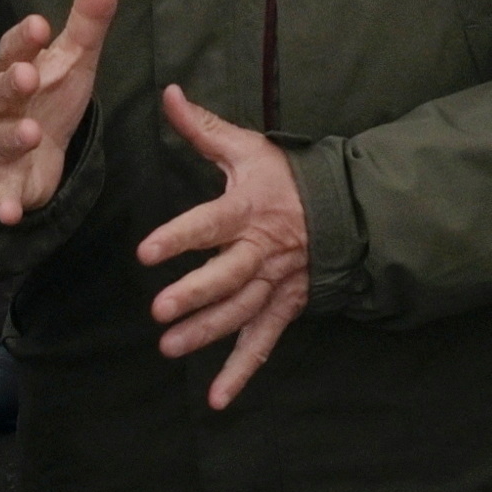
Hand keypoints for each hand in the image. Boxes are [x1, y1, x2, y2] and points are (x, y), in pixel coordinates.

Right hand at [0, 0, 118, 224]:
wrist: (32, 149)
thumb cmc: (50, 92)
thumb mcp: (75, 56)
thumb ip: (89, 16)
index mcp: (17, 68)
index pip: (15, 47)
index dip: (26, 38)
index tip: (42, 24)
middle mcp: (1, 105)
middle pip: (0, 91)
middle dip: (12, 84)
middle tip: (28, 77)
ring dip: (12, 137)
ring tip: (30, 134)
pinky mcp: (3, 184)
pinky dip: (2, 203)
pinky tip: (10, 213)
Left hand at [137, 85, 309, 410]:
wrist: (345, 208)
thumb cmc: (287, 175)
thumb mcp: (248, 147)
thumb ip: (203, 127)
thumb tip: (168, 93)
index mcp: (247, 209)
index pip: (209, 223)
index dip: (179, 237)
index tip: (147, 251)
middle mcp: (261, 250)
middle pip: (228, 275)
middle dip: (195, 294)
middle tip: (160, 310)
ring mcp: (275, 282)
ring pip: (241, 311)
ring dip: (208, 332)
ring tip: (171, 348)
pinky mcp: (285, 305)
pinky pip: (263, 341)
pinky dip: (241, 371)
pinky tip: (217, 399)